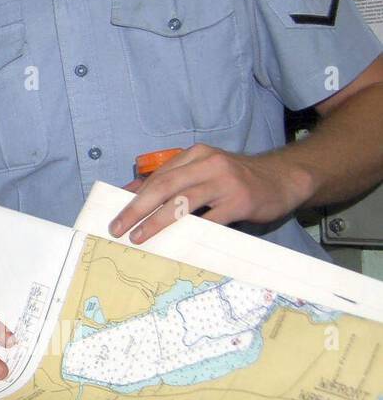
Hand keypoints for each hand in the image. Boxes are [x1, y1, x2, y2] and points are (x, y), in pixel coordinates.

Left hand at [109, 144, 312, 244]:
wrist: (284, 179)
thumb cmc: (237, 179)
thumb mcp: (204, 172)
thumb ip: (174, 179)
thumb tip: (132, 192)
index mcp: (196, 155)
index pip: (158, 176)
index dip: (134, 195)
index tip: (115, 212)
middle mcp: (209, 164)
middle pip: (164, 186)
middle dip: (137, 208)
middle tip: (118, 227)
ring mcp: (225, 182)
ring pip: (183, 202)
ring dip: (157, 221)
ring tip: (140, 237)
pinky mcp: (241, 201)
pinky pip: (211, 220)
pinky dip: (190, 232)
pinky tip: (176, 244)